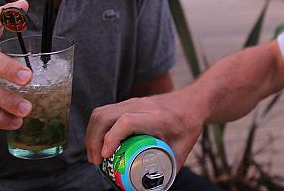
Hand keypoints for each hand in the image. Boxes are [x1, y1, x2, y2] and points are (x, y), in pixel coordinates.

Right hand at [86, 89, 203, 166]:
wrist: (192, 101)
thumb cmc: (189, 124)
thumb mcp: (183, 148)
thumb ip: (170, 167)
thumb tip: (154, 186)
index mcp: (157, 117)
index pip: (127, 122)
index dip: (112, 138)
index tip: (106, 157)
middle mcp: (141, 106)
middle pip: (106, 116)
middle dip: (94, 140)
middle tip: (97, 162)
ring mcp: (132, 102)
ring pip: (101, 112)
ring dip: (92, 134)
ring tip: (95, 156)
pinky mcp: (127, 103)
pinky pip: (104, 112)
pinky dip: (96, 129)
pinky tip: (100, 145)